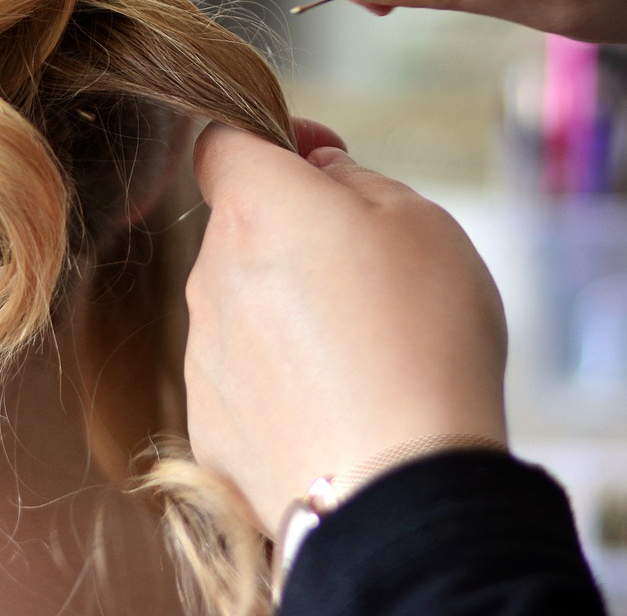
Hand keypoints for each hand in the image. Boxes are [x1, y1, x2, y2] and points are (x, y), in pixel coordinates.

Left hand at [184, 122, 508, 533]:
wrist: (398, 489)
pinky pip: (242, 378)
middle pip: (240, 230)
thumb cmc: (423, 339)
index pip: (223, 140)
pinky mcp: (208, 427)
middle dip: (292, 235)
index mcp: (256, 209)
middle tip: (370, 271)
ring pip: (240, 306)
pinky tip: (336, 407)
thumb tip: (318, 173)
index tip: (323, 159)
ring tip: (363, 353)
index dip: (271, 137)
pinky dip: (279, 380)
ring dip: (285, 310)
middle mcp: (210, 278)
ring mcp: (204, 357)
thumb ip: (357, 180)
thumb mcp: (421, 222)